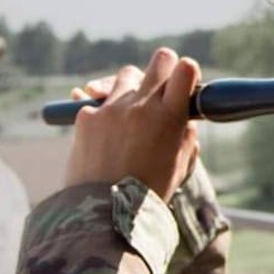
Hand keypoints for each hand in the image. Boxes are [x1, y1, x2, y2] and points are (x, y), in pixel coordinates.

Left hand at [63, 48, 199, 202]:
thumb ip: (185, 137)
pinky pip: (97, 100)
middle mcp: (142, 105)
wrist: (105, 213)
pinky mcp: (86, 116)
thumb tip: (184, 119)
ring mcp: (112, 108)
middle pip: (159, 60)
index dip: (187, 72)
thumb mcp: (179, 166)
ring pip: (125, 76)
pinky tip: (104, 132)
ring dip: (131, 88)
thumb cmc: (149, 193)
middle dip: (164, 68)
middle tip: (161, 85)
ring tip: (129, 113)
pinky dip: (102, 112)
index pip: (185, 70)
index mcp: (170, 117)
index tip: (185, 81)